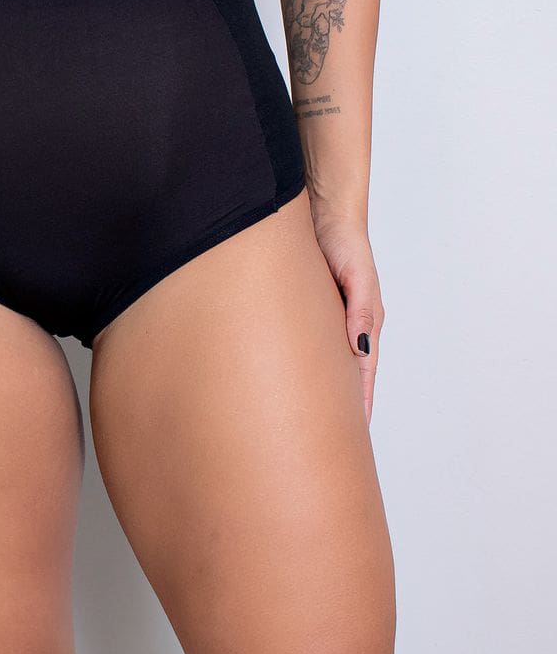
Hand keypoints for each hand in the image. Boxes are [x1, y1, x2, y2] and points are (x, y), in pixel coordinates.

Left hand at [311, 217, 384, 424]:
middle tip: (324, 438)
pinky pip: (306, 347)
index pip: (363, 375)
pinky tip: (289, 380)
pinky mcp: (306, 312)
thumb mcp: (357, 277)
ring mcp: (326, 322)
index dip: (358, 405)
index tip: (352, 436)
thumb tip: (360, 349)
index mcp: (363, 324)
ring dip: (318, 389)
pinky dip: (302, 367)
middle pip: (343, 376)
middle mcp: (346, 328)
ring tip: (305, 420)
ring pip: (323, 364)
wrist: (322, 215)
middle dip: (338, 406)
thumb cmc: (344, 243)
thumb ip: (362, 310)